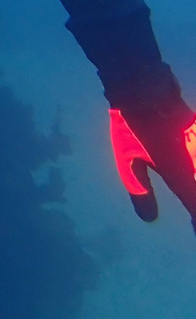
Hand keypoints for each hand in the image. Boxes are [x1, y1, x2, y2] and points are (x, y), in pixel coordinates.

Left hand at [110, 73, 195, 231]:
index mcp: (179, 175)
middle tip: (192, 217)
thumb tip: (149, 219)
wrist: (143, 88)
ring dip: (195, 191)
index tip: (195, 230)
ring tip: (190, 203)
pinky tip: (190, 179)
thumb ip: (140, 190)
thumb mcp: (128, 161)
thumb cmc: (132, 126)